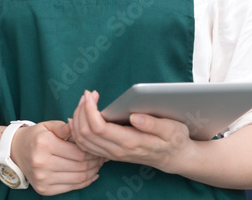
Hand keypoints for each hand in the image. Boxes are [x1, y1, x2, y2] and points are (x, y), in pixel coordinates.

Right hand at [10, 120, 103, 195]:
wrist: (16, 152)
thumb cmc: (36, 137)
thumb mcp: (48, 125)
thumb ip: (64, 127)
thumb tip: (77, 125)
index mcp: (44, 143)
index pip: (77, 151)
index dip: (92, 151)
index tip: (98, 147)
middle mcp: (42, 162)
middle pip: (79, 166)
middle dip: (95, 162)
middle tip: (102, 157)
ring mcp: (42, 178)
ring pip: (77, 178)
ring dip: (92, 172)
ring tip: (98, 165)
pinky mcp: (43, 189)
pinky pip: (70, 188)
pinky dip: (84, 183)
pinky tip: (91, 175)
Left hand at [69, 90, 193, 174]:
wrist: (172, 157)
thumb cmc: (173, 140)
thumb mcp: (172, 130)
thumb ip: (153, 124)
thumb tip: (134, 117)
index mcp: (130, 142)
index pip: (98, 128)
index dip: (89, 110)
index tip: (90, 94)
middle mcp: (117, 151)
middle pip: (85, 133)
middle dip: (81, 111)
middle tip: (87, 95)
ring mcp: (112, 154)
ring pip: (82, 140)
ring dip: (78, 119)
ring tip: (85, 101)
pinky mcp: (110, 153)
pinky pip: (85, 145)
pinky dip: (78, 130)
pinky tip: (83, 116)